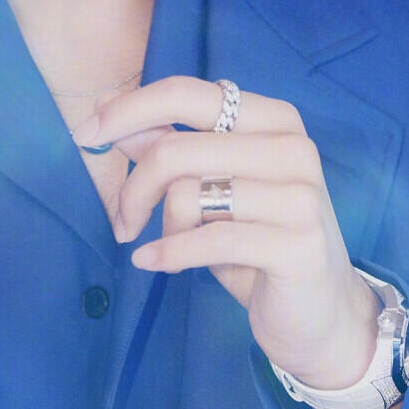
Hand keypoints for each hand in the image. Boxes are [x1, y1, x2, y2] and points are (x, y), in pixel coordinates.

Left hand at [71, 75, 379, 386]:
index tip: (86, 134)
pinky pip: (209, 239)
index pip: (189, 93)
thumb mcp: (212, 190)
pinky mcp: (298, 243)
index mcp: (274, 120)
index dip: (130, 110)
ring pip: (189, 193)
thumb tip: (110, 112)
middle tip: (122, 222)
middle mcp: (293, 148)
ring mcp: (300, 195)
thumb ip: (169, 148)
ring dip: (160, 227)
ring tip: (161, 248)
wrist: (322, 315)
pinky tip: (153, 263)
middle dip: (133, 188)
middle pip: (178, 148)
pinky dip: (169, 253)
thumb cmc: (260, 245)